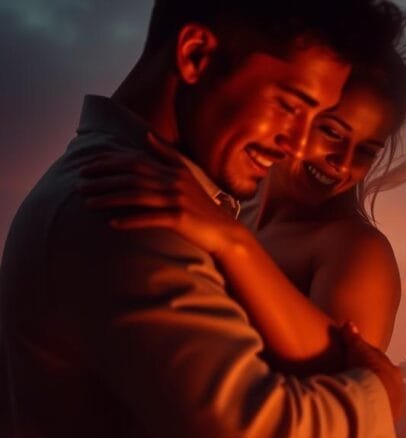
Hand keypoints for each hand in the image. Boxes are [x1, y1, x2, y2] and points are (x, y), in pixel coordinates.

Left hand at [80, 132, 242, 255]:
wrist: (224, 232)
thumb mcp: (186, 176)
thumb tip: (146, 135)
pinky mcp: (180, 219)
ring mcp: (177, 200)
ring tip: (88, 203)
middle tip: (79, 184)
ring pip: (136, 195)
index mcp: (173, 170)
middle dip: (103, 179)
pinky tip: (111, 224)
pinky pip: (149, 218)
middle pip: (132, 176)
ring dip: (109, 199)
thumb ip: (167, 155)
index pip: (135, 160)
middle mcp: (174, 181)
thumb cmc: (201, 206)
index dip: (108, 162)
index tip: (86, 167)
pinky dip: (129, 220)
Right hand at [334, 323, 404, 421]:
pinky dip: (372, 414)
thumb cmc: (367, 371)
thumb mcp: (358, 351)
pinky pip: (379, 416)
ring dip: (374, 400)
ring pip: (384, 400)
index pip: (381, 366)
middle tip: (360, 384)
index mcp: (393, 371)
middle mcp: (398, 388)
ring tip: (359, 402)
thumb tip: (348, 323)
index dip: (370, 365)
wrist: (374, 397)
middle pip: (386, 383)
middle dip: (375, 383)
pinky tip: (362, 416)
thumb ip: (353, 338)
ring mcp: (394, 405)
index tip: (360, 366)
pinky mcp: (387, 420)